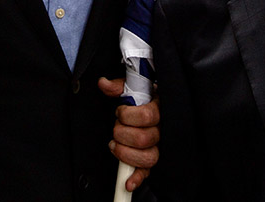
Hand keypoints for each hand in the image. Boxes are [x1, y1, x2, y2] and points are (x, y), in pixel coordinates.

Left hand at [99, 76, 159, 191]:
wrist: (147, 106)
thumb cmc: (138, 97)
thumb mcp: (128, 87)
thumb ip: (117, 85)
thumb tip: (104, 83)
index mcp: (158, 108)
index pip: (147, 116)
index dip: (128, 115)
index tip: (120, 111)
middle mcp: (160, 129)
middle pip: (144, 138)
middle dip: (123, 133)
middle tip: (116, 128)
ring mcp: (157, 146)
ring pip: (148, 157)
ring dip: (126, 153)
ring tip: (115, 145)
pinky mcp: (149, 159)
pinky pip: (147, 172)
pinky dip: (137, 178)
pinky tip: (127, 181)